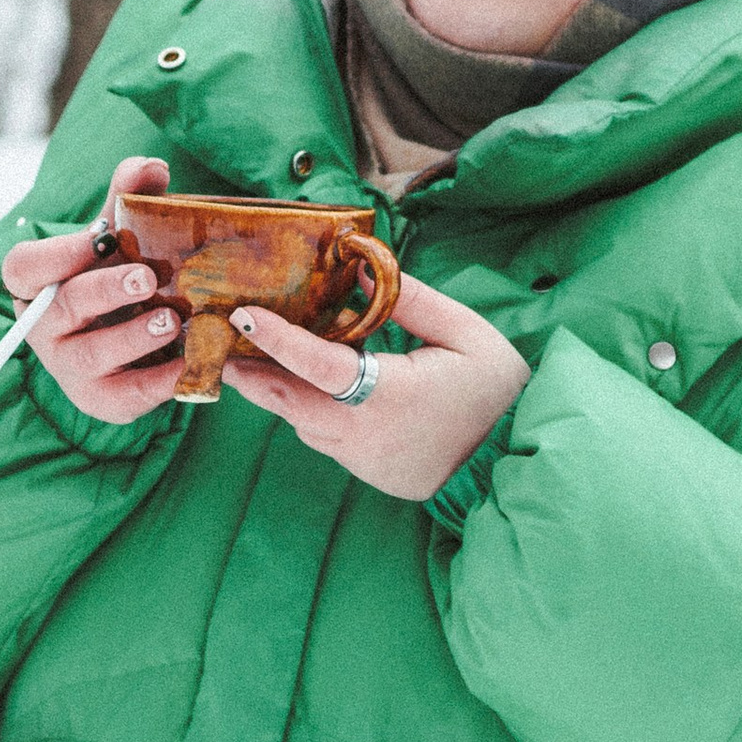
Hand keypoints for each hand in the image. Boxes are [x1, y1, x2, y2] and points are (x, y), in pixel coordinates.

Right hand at [2, 156, 184, 423]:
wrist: (136, 339)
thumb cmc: (116, 276)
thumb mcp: (118, 237)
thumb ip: (128, 198)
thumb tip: (150, 167)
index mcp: (37, 283)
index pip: (22, 268)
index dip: (56, 255)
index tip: (97, 239)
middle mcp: (43, 327)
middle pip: (62, 309)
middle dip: (104, 291)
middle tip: (146, 278)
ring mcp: (69, 367)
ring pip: (91, 355)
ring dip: (133, 337)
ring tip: (172, 320)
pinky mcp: (100, 399)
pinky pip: (125, 395)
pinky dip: (158, 380)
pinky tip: (189, 361)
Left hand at [223, 269, 528, 500]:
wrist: (518, 459)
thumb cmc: (499, 390)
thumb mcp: (466, 334)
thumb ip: (410, 299)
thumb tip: (358, 266)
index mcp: (392, 396)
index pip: (319, 364)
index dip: (278, 339)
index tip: (244, 316)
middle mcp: (368, 435)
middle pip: (292, 403)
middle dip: (255, 375)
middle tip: (223, 349)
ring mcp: (367, 461)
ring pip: (306, 426)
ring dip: (286, 395)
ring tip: (260, 362)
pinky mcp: (373, 475)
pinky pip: (330, 442)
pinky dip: (318, 415)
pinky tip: (321, 391)